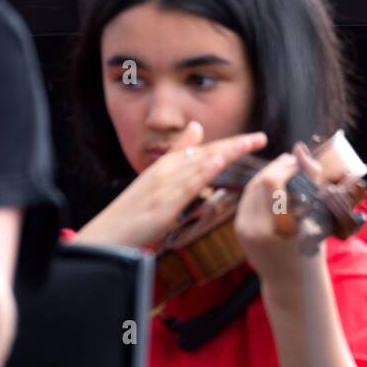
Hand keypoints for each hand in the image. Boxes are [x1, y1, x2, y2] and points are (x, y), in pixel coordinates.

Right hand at [76, 122, 266, 247]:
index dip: (230, 143)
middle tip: (260, 138)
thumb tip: (196, 128)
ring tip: (248, 144)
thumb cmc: (131, 213)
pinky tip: (218, 164)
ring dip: (225, 153)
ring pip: (199, 166)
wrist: (105, 237)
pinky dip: (202, 173)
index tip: (255, 139)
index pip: (203, 150)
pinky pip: (185, 188)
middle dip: (234, 145)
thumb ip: (177, 156)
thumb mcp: (154, 182)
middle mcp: (165, 171)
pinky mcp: (161, 206)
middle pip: (204, 154)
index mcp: (165, 166)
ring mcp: (162, 187)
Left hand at [234, 144, 327, 288]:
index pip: (273, 183)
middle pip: (260, 182)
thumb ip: (310, 181)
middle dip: (276, 168)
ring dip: (268, 175)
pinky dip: (260, 188)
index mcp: (281, 228)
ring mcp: (245, 230)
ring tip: (285, 171)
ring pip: (252, 187)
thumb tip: (299, 149)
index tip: (299, 161)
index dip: (285, 166)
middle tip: (293, 162)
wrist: (290, 280)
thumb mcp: (318, 215)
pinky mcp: (239, 230)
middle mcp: (258, 229)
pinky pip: (248, 199)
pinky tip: (274, 185)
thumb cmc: (312, 247)